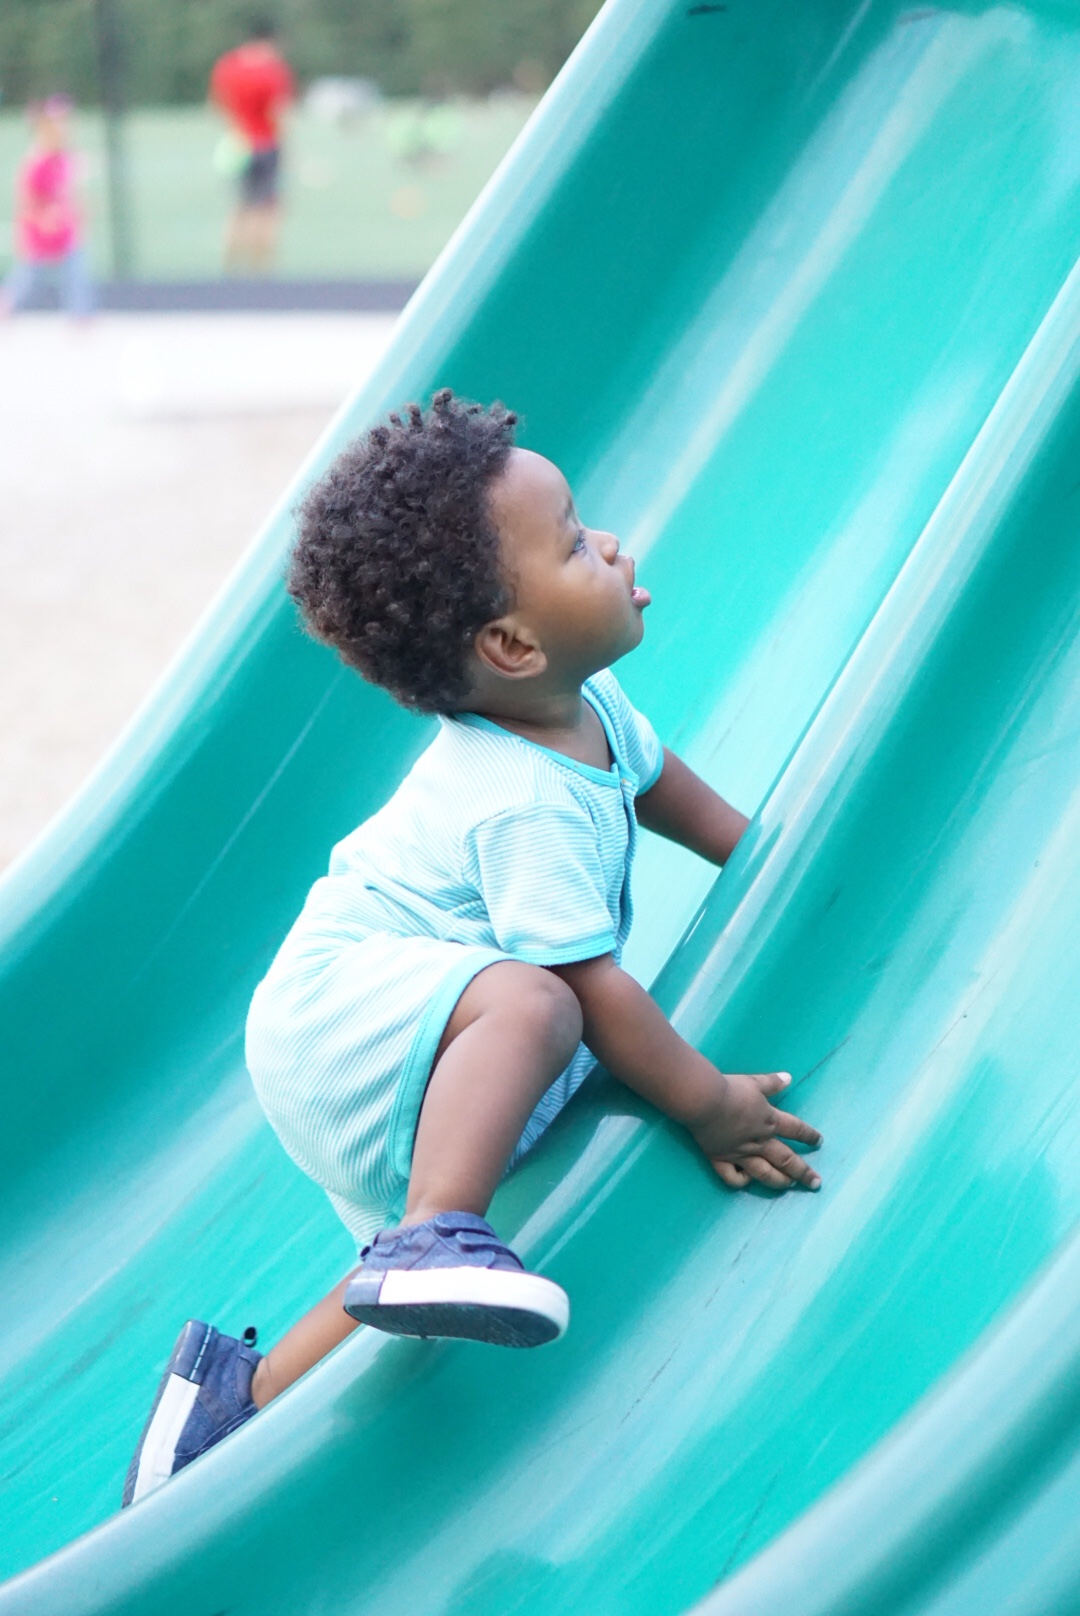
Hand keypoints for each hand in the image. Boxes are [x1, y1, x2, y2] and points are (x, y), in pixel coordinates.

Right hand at [691, 1071, 821, 1191]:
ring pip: (764, 1173)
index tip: (819, 1142)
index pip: (796, 1130)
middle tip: (816, 1183)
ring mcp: (740, 1153)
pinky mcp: (720, 1159)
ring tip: (789, 1185)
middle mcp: (759, 1141)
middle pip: (786, 1159)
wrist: (704, 1101)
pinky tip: (747, 1180)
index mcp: (769, 1121)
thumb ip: (772, 1083)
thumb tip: (789, 1078)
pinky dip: (742, 1181)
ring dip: (779, 1181)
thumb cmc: (730, 1089)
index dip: (809, 1136)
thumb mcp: (754, 1082)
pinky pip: (733, 1177)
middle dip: (803, 1172)